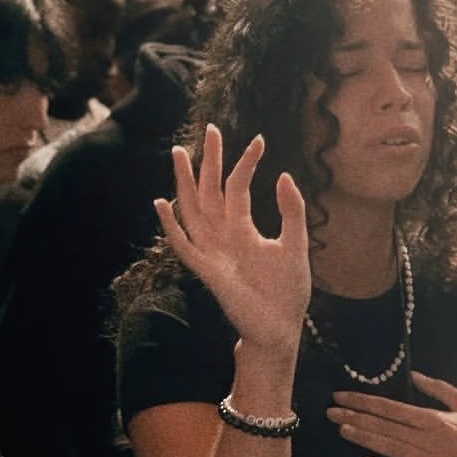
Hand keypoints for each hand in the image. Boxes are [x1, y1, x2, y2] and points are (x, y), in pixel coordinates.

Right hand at [156, 125, 309, 358]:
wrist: (281, 327)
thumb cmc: (287, 291)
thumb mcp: (295, 244)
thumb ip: (291, 211)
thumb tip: (284, 176)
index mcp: (242, 230)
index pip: (237, 187)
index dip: (245, 163)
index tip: (258, 139)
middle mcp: (223, 237)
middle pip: (209, 191)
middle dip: (209, 161)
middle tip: (210, 128)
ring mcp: (212, 252)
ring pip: (192, 210)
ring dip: (184, 182)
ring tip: (180, 152)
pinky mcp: (207, 270)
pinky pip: (183, 245)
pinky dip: (171, 226)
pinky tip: (161, 202)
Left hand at [327, 370, 456, 456]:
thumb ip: (440, 390)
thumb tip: (416, 374)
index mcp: (434, 419)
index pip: (391, 408)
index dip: (363, 402)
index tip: (342, 397)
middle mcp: (427, 439)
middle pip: (383, 426)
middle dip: (354, 418)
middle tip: (330, 411)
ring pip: (388, 448)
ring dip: (363, 439)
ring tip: (342, 430)